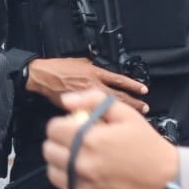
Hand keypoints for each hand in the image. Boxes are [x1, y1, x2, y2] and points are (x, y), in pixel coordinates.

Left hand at [7, 89, 178, 188]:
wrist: (169, 183)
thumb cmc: (148, 147)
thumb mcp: (126, 114)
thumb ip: (93, 100)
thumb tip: (65, 103)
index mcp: (89, 139)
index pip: (55, 128)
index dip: (64, 125)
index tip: (78, 127)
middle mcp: (81, 164)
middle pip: (50, 150)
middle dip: (61, 143)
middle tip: (81, 144)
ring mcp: (81, 188)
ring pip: (52, 172)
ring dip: (61, 164)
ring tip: (81, 162)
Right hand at [25, 57, 148, 112]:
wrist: (43, 76)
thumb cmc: (59, 68)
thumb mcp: (81, 62)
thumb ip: (95, 69)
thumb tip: (106, 75)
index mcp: (95, 73)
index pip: (119, 80)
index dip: (133, 86)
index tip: (144, 90)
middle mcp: (93, 86)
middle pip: (118, 97)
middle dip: (133, 103)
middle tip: (145, 108)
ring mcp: (86, 100)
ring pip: (108, 108)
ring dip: (122, 112)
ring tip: (133, 117)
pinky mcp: (77, 109)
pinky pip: (93, 116)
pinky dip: (103, 120)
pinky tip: (110, 126)